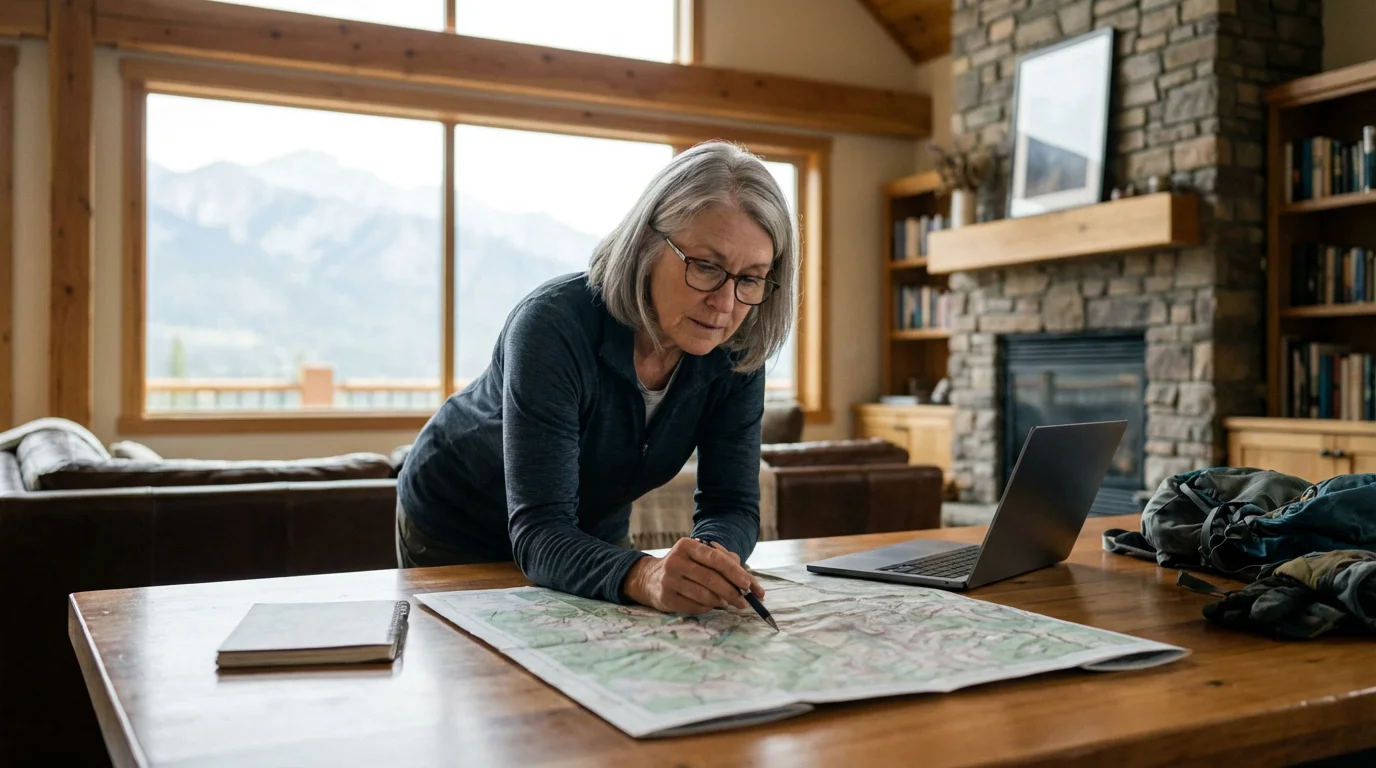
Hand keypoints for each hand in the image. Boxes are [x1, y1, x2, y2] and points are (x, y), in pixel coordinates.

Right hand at [623, 538, 764, 613]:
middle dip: (732, 592)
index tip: (749, 585)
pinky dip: (707, 608)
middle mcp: (675, 561)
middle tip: (744, 602)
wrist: (650, 578)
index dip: (735, 572)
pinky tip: (711, 605)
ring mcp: (668, 580)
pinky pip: (695, 606)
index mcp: (687, 545)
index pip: (715, 558)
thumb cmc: (686, 566)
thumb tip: (750, 583)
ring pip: (704, 595)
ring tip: (728, 602)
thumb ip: (726, 562)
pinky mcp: (666, 598)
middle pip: (711, 578)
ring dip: (721, 601)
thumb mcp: (701, 556)